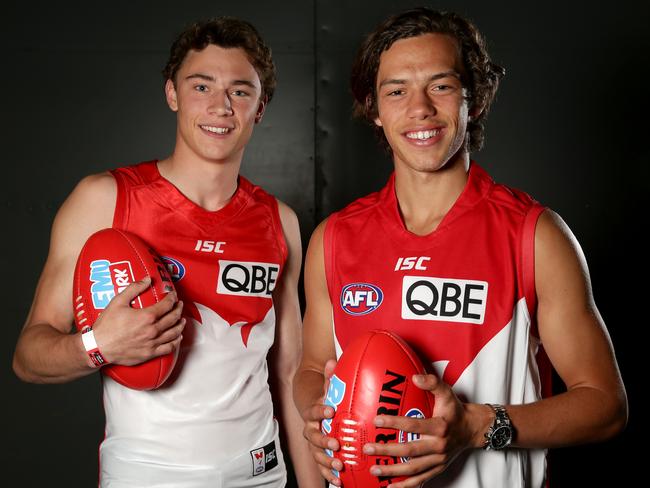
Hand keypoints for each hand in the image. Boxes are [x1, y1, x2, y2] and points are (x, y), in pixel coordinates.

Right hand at [91, 277, 184, 364]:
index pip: (167, 305)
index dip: (172, 298)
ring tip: (182, 320)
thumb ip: (134, 288)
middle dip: (178, 309)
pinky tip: (177, 337)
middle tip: (179, 305)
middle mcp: (153, 330)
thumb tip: (147, 279)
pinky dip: (176, 342)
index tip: (173, 295)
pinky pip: (168, 348)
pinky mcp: (150, 354)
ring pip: (174, 333)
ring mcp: (152, 343)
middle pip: (173, 318)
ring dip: (180, 325)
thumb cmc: (106, 326)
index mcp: (147, 316)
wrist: (98, 347)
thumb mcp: (118, 301)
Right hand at [301, 359, 343, 485]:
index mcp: (313, 412)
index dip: (321, 410)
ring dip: (326, 460)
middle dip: (324, 441)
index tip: (330, 409)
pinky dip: (328, 473)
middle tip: (336, 444)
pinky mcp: (319, 454)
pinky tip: (339, 480)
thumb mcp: (326, 387)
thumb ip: (329, 377)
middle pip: (313, 436)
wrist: (311, 408)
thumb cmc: (323, 398)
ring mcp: (314, 443)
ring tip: (339, 464)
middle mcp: (311, 428)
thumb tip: (331, 360)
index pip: (314, 411)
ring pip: (316, 453)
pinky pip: (321, 466)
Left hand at [362, 374, 478, 486]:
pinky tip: (390, 487)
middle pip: (409, 451)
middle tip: (368, 448)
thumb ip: (432, 383)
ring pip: (413, 469)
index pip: (414, 425)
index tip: (376, 420)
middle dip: (387, 450)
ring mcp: (438, 460)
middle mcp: (439, 446)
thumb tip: (414, 377)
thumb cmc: (455, 410)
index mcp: (440, 427)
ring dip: (393, 471)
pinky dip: (406, 486)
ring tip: (374, 469)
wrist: (473, 429)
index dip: (394, 423)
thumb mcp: (447, 392)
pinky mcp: (438, 469)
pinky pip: (421, 480)